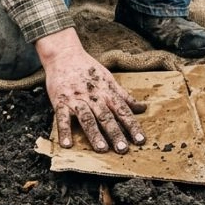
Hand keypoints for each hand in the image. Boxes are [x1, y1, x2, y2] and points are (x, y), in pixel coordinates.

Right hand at [36, 28, 146, 152]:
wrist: (64, 55)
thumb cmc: (88, 68)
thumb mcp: (108, 79)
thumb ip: (124, 96)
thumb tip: (143, 108)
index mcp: (106, 91)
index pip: (122, 111)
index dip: (132, 125)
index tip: (140, 140)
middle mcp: (93, 96)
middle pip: (106, 116)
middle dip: (115, 133)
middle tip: (123, 149)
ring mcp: (76, 99)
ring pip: (87, 118)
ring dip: (94, 134)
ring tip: (102, 149)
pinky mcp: (60, 102)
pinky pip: (62, 118)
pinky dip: (64, 131)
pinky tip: (67, 144)